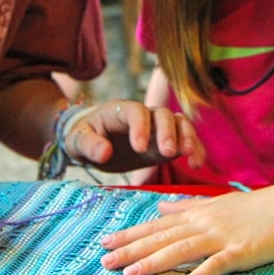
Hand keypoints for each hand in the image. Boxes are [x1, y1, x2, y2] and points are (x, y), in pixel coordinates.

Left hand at [61, 99, 204, 171]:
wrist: (93, 141)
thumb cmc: (84, 137)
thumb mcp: (77, 141)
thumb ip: (89, 145)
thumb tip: (105, 152)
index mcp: (120, 111)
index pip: (135, 111)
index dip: (140, 127)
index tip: (139, 148)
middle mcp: (143, 115)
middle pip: (162, 115)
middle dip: (167, 132)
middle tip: (167, 153)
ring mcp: (157, 127)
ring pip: (179, 123)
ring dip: (186, 136)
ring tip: (188, 155)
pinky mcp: (167, 141)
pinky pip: (186, 139)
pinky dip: (194, 148)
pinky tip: (196, 163)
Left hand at [99, 185, 273, 274]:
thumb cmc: (257, 207)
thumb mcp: (216, 203)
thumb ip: (187, 206)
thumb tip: (160, 207)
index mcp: (197, 214)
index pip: (156, 226)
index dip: (130, 235)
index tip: (105, 242)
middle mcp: (203, 224)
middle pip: (161, 238)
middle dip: (131, 250)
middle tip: (104, 261)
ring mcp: (221, 237)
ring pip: (180, 250)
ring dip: (154, 262)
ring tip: (130, 274)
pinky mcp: (240, 251)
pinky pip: (215, 265)